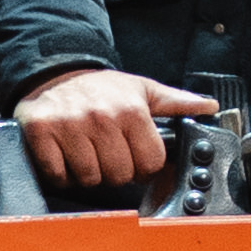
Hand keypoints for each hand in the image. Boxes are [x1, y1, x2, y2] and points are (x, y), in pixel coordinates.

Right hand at [12, 65, 218, 191]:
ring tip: (86, 154)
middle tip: (107, 154)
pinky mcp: (41, 131)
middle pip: (119, 174)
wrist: (55, 73)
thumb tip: (209, 107)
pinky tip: (65, 157)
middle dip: (115, 171)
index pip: (149, 163)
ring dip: (88, 173)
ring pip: (89, 178)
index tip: (134, 156)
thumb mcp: (142, 89)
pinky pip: (58, 174)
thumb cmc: (102, 87)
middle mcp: (101, 117)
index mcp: (130, 110)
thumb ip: (176, 102)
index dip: (143, 165)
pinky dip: (61, 173)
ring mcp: (69, 125)